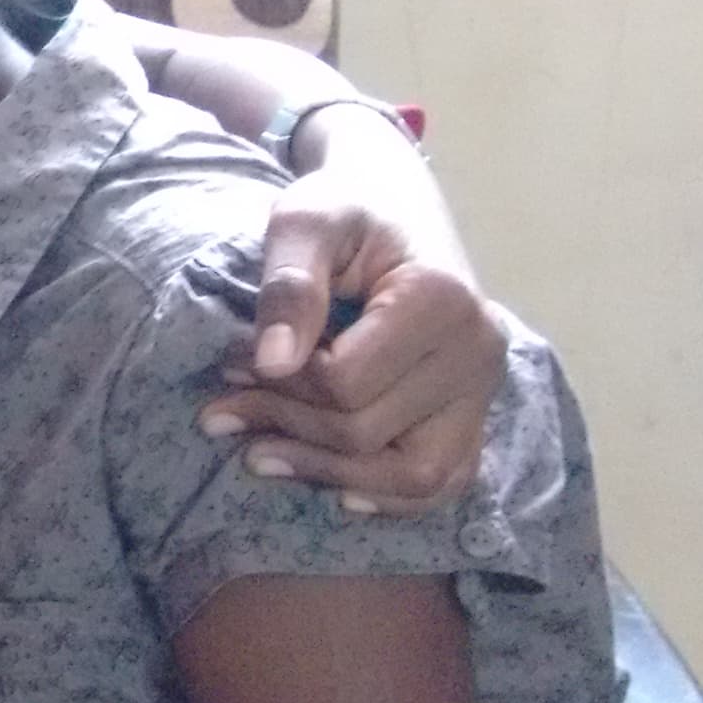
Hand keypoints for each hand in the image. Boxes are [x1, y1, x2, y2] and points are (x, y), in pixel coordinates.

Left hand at [199, 170, 505, 514]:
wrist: (390, 206)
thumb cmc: (343, 209)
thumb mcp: (304, 220)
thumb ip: (289, 285)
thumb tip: (273, 363)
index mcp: (441, 300)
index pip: (346, 383)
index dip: (278, 383)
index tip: (231, 361)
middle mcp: (477, 352)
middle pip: (371, 433)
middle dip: (285, 425)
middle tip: (221, 409)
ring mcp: (481, 390)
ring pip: (416, 476)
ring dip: (328, 474)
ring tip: (257, 455)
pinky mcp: (473, 414)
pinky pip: (444, 482)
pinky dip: (388, 496)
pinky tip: (332, 490)